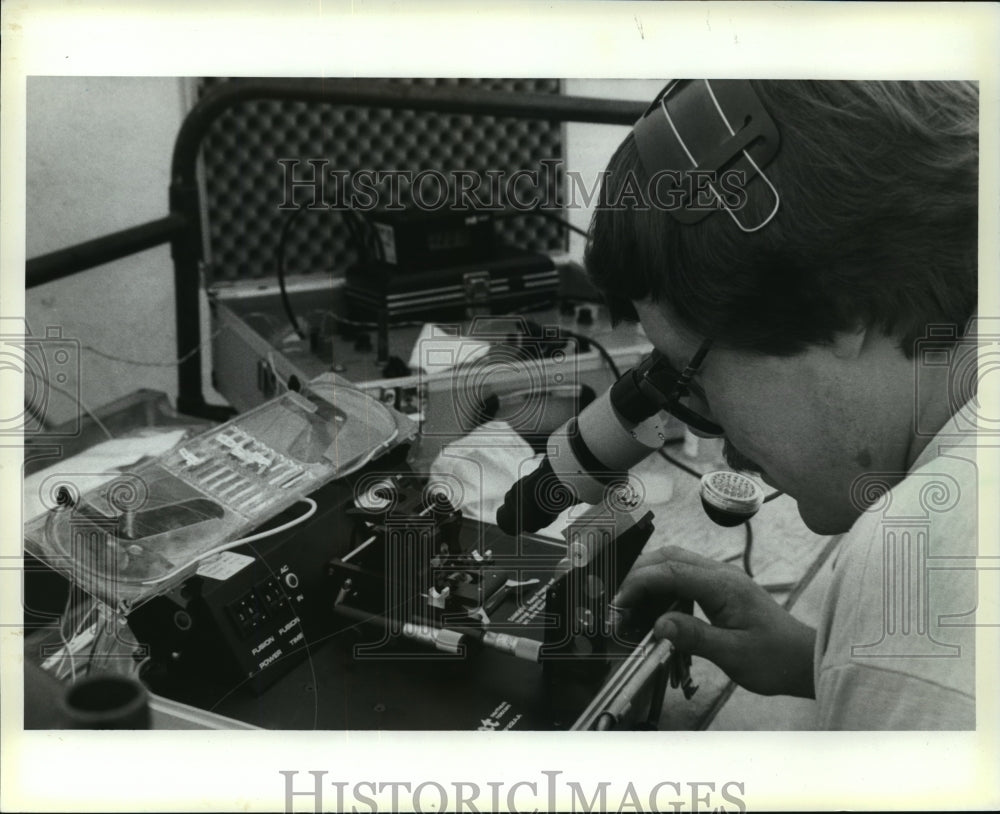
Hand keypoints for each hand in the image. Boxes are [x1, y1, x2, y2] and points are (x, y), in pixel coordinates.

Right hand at [613, 545, 815, 697]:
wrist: (802, 659)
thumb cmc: (773, 659)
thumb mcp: (733, 654)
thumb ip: (694, 636)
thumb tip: (659, 625)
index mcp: (723, 586)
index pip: (671, 571)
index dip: (640, 583)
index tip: (620, 603)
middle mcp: (721, 574)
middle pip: (670, 556)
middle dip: (639, 572)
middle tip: (620, 599)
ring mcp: (721, 578)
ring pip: (676, 560)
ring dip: (650, 575)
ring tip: (632, 601)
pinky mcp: (721, 587)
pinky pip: (685, 573)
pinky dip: (663, 582)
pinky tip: (656, 604)